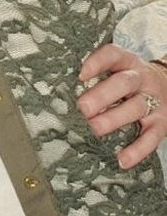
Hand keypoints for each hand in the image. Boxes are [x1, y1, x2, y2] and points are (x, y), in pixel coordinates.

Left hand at [77, 43, 166, 169]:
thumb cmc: (132, 81)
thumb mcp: (119, 70)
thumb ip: (96, 77)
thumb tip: (59, 92)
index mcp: (128, 62)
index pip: (113, 55)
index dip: (97, 63)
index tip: (80, 74)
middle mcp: (142, 79)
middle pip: (124, 83)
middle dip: (102, 95)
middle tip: (82, 107)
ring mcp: (154, 101)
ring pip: (136, 107)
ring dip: (114, 118)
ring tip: (94, 129)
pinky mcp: (162, 124)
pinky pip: (151, 137)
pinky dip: (137, 150)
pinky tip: (122, 160)